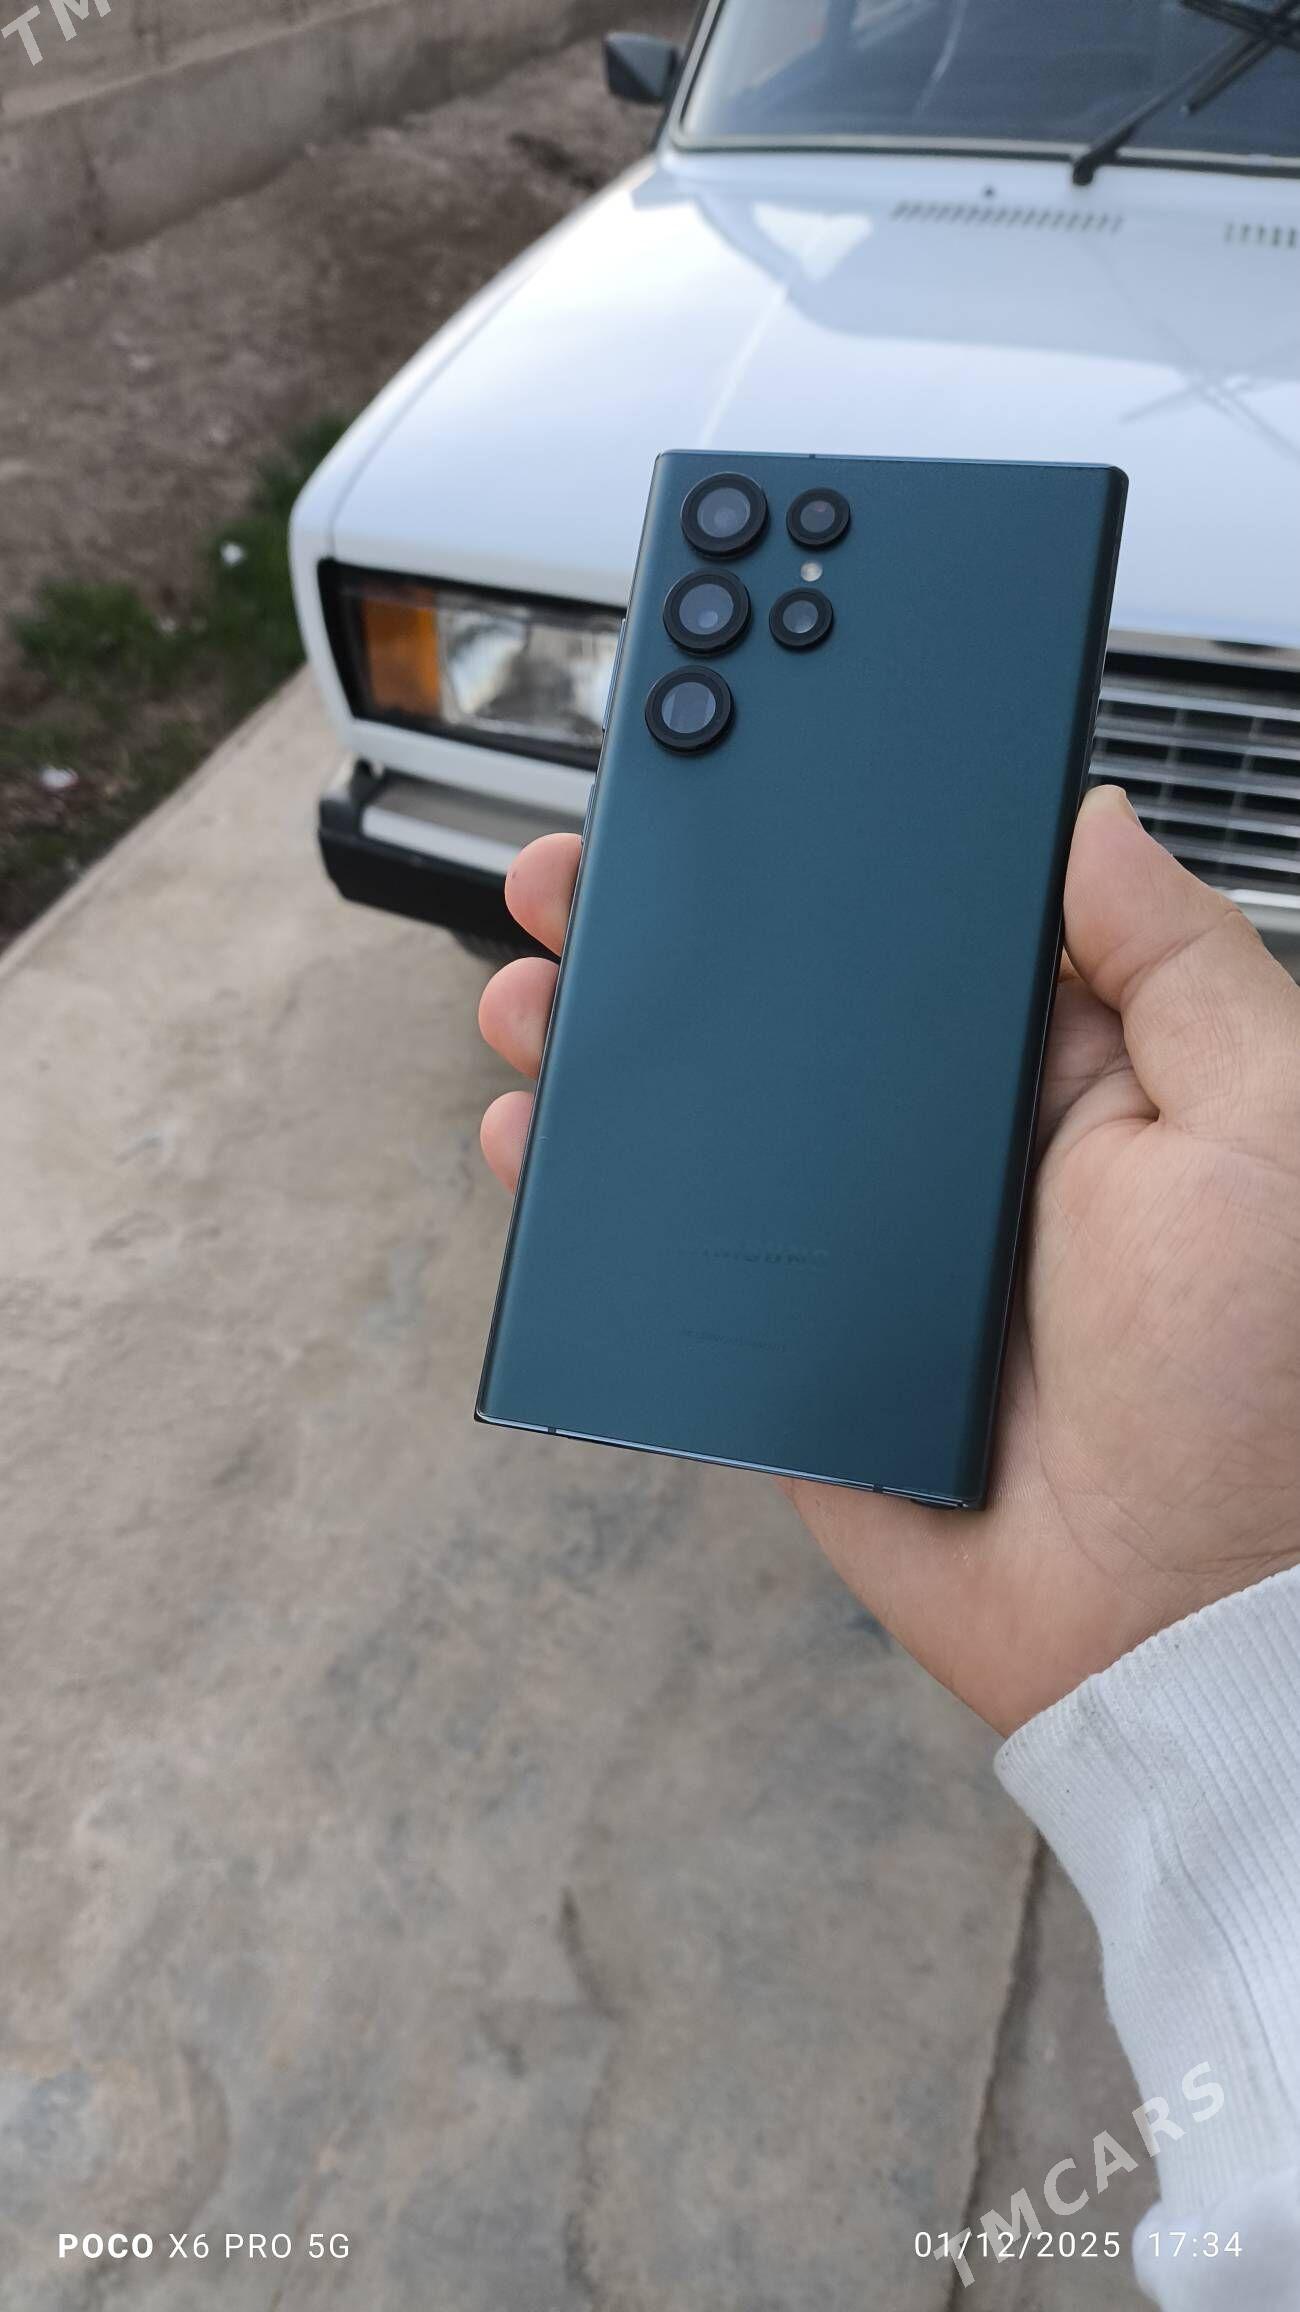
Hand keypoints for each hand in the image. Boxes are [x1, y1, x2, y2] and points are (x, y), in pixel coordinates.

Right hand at [478, 791, 1299, 1733]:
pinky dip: (589, 1200)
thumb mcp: (1269, 1124)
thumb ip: (1181, 964)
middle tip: (589, 873)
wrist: (1179, 1611)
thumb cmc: (1262, 1384)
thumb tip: (1095, 821)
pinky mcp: (792, 1344)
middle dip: (678, 941)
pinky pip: (675, 1258)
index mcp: (1060, 1080)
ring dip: (611, 1049)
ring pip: (711, 1126)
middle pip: (784, 1017)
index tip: (745, 781)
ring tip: (533, 985)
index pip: (915, 937)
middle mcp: (950, 1154)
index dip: (825, 861)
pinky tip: (533, 1138)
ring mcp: (860, 1249)